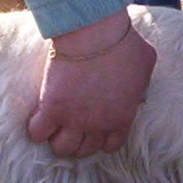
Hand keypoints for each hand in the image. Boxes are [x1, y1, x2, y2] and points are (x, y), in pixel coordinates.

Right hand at [26, 10, 155, 156]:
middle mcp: (98, 125)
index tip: (94, 130)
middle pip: (83, 150)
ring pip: (61, 148)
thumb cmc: (123, 43)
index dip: (101, 140)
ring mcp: (74, 119)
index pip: (110, 146)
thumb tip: (139, 87)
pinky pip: (38, 133)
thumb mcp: (145, 64)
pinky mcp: (51, 108)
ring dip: (57, 139)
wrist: (94, 32)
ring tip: (55, 126)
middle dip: (78, 141)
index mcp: (122, 117)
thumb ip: (142, 83)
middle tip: (71, 127)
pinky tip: (40, 118)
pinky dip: (36, 129)